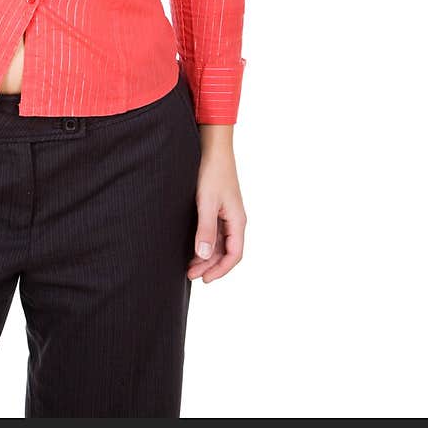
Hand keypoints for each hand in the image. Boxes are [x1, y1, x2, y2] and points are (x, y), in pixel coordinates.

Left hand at [188, 145, 246, 282]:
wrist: (212, 147)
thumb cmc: (212, 172)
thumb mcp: (206, 202)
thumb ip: (206, 229)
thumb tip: (205, 256)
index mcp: (237, 220)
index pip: (235, 255)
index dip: (220, 270)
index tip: (204, 279)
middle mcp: (235, 220)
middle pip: (226, 252)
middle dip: (210, 266)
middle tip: (190, 274)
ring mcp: (227, 214)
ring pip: (220, 243)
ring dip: (207, 256)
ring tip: (189, 266)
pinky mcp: (218, 208)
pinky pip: (215, 233)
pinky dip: (205, 243)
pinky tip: (193, 248)